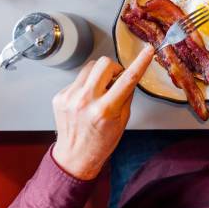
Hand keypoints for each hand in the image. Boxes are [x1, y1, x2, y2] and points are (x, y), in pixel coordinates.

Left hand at [51, 46, 153, 179]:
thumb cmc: (101, 142)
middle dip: (114, 68)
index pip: (128, 79)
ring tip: (100, 90)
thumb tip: (128, 76)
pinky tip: (86, 99)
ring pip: (90, 67)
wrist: (75, 156)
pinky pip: (78, 79)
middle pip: (104, 63)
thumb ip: (125, 95)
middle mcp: (86, 101)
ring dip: (99, 74)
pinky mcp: (60, 96)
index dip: (141, 62)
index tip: (148, 51)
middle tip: (115, 80)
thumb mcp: (122, 120)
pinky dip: (86, 85)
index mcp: (105, 109)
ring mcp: (70, 97)